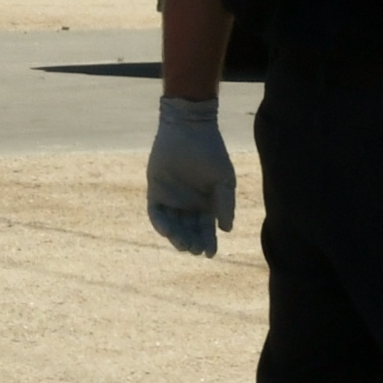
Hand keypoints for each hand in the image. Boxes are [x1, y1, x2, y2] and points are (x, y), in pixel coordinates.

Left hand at [147, 95, 236, 256]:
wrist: (190, 128)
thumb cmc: (211, 151)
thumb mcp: (223, 180)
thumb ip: (225, 204)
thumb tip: (227, 230)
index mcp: (205, 203)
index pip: (205, 229)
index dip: (208, 242)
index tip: (210, 254)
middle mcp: (187, 204)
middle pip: (189, 231)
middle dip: (192, 243)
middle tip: (195, 250)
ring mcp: (171, 198)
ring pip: (172, 226)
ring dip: (176, 237)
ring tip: (183, 244)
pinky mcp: (156, 190)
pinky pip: (156, 212)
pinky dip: (161, 224)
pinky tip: (168, 231)